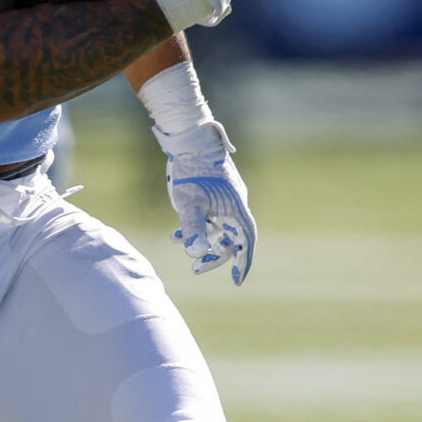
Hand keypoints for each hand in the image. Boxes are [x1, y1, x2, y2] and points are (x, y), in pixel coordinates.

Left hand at [157, 118, 255, 284]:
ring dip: (200, 240)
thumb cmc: (192, 169)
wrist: (191, 139)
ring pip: (216, 228)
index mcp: (236, 209)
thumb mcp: (189, 201)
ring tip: (179, 244)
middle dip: (213, 256)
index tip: (236, 281)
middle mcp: (234, 206)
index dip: (242, 262)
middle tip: (195, 268)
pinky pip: (208, 216)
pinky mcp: (214, 193)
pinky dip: (195, 226)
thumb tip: (196, 253)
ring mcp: (225, 199)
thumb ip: (193, 227)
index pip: (245, 241)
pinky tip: (176, 232)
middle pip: (230, 238)